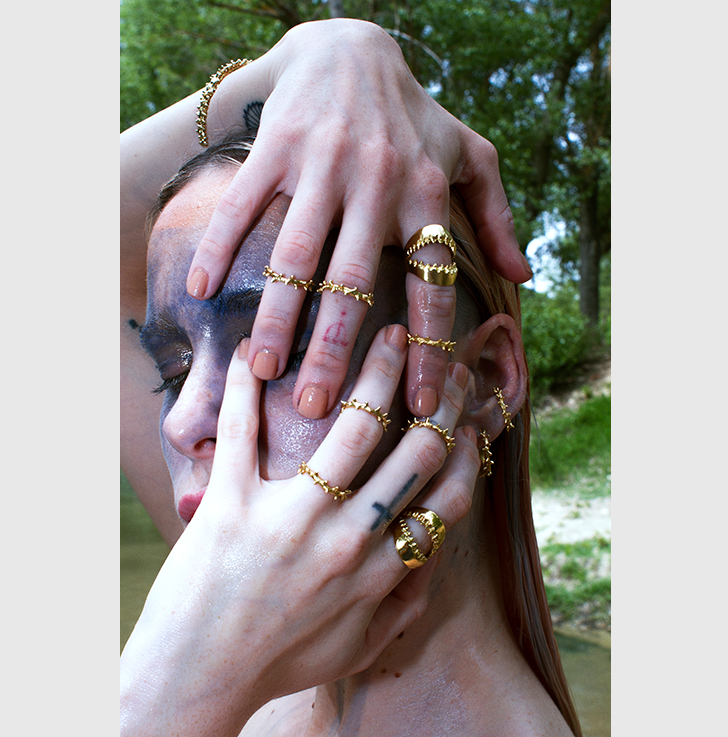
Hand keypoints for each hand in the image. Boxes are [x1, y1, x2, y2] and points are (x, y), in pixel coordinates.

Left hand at [120, 324, 478, 735]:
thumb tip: (433, 559)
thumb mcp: (355, 648)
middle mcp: (344, 539)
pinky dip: (243, 385)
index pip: (445, 497)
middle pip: (412, 450)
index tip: (467, 419)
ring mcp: (286, 517)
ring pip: (350, 426)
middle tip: (442, 361)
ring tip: (386, 336)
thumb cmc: (279, 663)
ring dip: (375, 371)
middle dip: (438, 396)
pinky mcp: (229, 504)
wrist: (196, 681)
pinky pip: (240, 432)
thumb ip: (402, 607)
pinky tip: (254, 352)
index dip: (465, 449)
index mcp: (377, 571)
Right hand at [185, 20, 529, 421]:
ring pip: (296, 255)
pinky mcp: (276, 148)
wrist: (352, 49)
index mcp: (426, 194)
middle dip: (335, 351)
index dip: (427, 348)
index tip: (416, 405)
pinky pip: (244, 207)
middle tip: (315, 408)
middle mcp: (376, 184)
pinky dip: (221, 249)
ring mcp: (322, 165)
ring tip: (261, 369)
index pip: (432, 284)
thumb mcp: (470, 156)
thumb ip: (498, 216)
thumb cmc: (414, 117)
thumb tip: (523, 276)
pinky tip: (203, 292)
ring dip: (277, 318)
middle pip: (354, 283)